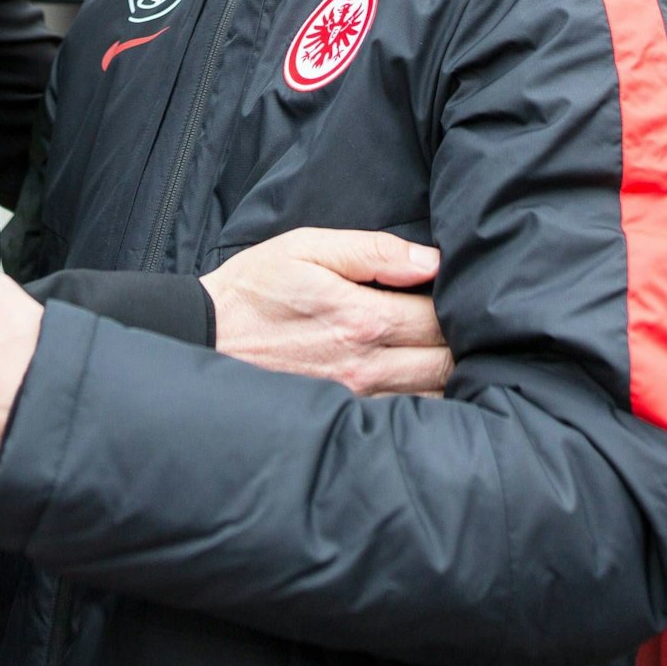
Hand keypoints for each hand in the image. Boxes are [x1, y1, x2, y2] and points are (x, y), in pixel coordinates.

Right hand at [200, 228, 450, 396]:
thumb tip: (430, 261)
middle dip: (462, 344)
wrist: (204, 336)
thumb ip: (373, 251)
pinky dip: (424, 401)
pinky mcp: (343, 417)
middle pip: (447, 364)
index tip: (459, 295)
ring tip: (442, 352)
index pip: (442, 321)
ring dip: (447, 376)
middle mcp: (365, 366)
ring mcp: (355, 398)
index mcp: (361, 318)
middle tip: (461, 325)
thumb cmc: (256, 288)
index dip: (461, 307)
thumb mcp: (307, 248)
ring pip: (433, 397)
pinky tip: (420, 381)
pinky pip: (405, 417)